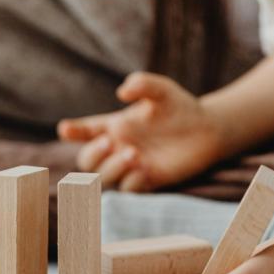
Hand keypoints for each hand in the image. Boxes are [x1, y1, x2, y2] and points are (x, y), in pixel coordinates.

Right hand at [57, 72, 224, 191]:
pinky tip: (145, 170)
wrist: (208, 130)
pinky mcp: (147, 181)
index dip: (73, 131)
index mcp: (114, 127)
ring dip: (114, 167)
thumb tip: (122, 92)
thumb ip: (142, 84)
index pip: (86, 131)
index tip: (65, 128)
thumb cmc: (179, 107)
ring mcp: (130, 168)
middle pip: (88, 161)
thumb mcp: (161, 90)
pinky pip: (129, 189)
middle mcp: (116, 149)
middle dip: (93, 154)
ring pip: (105, 178)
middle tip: (109, 142)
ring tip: (135, 154)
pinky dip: (132, 181)